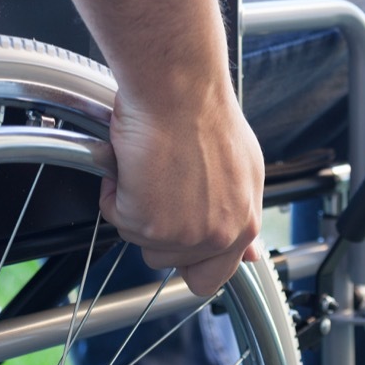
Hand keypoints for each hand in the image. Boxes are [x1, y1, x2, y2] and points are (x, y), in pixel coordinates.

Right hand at [95, 82, 264, 295]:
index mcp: (244, 221)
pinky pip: (115, 215)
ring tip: (148, 166)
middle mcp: (218, 234)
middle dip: (156, 226)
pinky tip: (133, 160)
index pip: (214, 274)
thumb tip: (250, 253)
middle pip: (170, 260)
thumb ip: (239, 213)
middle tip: (159, 185)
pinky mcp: (150, 224)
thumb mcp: (243, 169)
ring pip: (139, 239)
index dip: (189, 261)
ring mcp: (185, 234)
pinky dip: (114, 188)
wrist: (179, 89)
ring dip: (134, 205)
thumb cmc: (203, 112)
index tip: (178, 244)